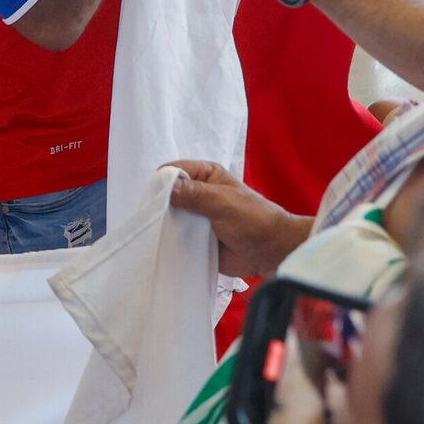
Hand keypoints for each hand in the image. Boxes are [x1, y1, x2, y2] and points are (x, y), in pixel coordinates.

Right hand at [164, 160, 307, 279]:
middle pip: (166, 194)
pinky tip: (161, 247)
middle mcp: (196, 193)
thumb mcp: (223, 202)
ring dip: (163, 225)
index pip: (173, 171)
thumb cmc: (253, 219)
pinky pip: (174, 236)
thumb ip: (195, 194)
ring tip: (156, 236)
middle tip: (152, 221)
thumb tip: (166, 187)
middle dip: (159, 206)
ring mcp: (193, 216)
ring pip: (167, 217)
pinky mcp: (193, 237)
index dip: (162, 182)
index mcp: (204, 176)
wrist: (270, 251)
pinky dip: (168, 241)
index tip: (155, 200)